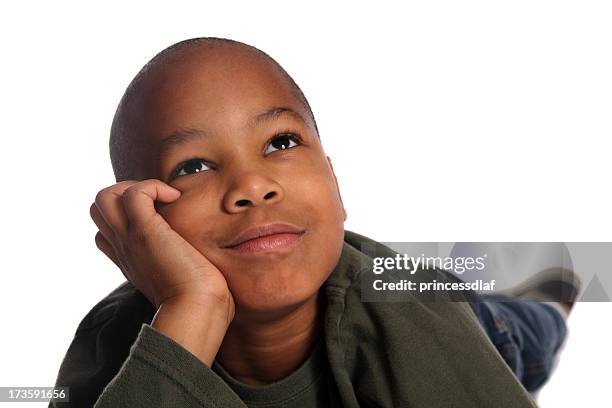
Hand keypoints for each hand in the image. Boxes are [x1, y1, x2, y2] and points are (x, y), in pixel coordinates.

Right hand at [89, 179, 234, 319]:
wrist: (197, 310)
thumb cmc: (201, 302)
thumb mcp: (184, 281)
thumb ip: (184, 267)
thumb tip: (204, 266)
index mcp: (131, 260)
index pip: (107, 231)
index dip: (127, 216)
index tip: (160, 217)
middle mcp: (124, 248)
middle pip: (99, 210)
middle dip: (125, 194)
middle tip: (160, 203)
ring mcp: (130, 239)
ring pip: (105, 197)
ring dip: (135, 187)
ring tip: (165, 199)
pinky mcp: (144, 230)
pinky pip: (133, 193)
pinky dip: (153, 186)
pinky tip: (175, 198)